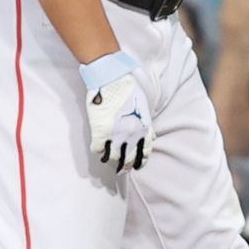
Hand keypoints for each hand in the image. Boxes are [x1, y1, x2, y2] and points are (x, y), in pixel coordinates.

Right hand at [80, 51, 153, 171]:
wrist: (112, 78)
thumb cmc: (129, 89)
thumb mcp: (144, 108)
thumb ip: (145, 124)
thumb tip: (149, 136)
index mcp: (144, 129)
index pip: (144, 153)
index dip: (140, 161)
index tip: (136, 165)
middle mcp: (131, 135)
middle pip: (129, 159)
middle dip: (125, 166)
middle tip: (122, 170)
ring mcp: (116, 135)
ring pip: (113, 158)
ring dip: (111, 160)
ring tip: (109, 162)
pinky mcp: (100, 132)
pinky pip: (99, 150)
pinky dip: (99, 151)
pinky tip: (99, 150)